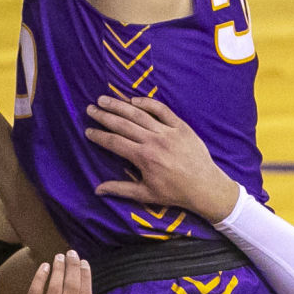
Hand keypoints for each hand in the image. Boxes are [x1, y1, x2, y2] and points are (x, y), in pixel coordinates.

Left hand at [0, 251, 89, 293]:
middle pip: (72, 290)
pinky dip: (41, 277)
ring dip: (59, 269)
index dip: (86, 278)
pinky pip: (35, 292)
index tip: (85, 264)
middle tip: (72, 254)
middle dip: (73, 268)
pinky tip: (44, 267)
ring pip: (55, 288)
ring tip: (59, 257)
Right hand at [84, 95, 238, 221]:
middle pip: (123, 124)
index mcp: (143, 158)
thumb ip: (120, 189)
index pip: (114, 142)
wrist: (205, 187)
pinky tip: (133, 100)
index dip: (99, 136)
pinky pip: (162, 110)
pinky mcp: (181, 126)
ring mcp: (168, 131)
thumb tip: (97, 190)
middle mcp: (153, 141)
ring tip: (104, 99)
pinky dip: (147, 103)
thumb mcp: (145, 194)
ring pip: (139, 114)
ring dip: (120, 105)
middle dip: (104, 115)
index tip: (87, 130)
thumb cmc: (174, 192)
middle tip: (90, 108)